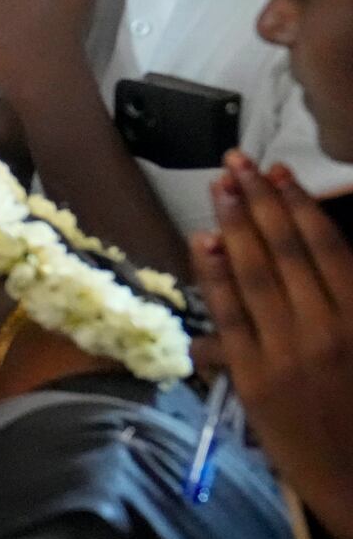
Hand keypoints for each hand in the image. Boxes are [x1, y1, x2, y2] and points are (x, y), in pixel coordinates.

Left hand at [191, 153, 352, 538]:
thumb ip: (351, 298)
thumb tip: (328, 252)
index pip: (328, 248)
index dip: (300, 206)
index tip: (279, 173)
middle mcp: (328, 329)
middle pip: (286, 251)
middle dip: (259, 202)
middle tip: (237, 161)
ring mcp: (287, 352)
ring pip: (255, 275)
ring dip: (234, 225)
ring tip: (220, 187)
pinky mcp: (254, 377)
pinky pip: (228, 316)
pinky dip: (213, 275)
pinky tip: (202, 241)